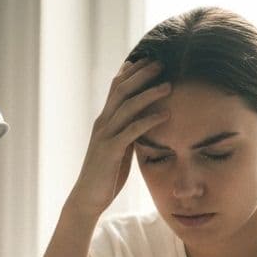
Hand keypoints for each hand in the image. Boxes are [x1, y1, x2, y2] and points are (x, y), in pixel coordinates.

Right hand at [67, 57, 171, 218]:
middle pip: (121, 89)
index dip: (131, 72)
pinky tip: (166, 114)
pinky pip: (132, 131)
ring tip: (169, 85)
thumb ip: (130, 132)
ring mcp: (105, 135)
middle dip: (141, 74)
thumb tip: (146, 121)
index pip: (117, 88)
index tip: (148, 58)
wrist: (88, 198)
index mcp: (105, 120)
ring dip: (149, 94)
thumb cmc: (107, 174)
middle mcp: (103, 123)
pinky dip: (149, 120)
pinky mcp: (110, 151)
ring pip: (127, 107)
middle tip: (161, 62)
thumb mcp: (121, 147)